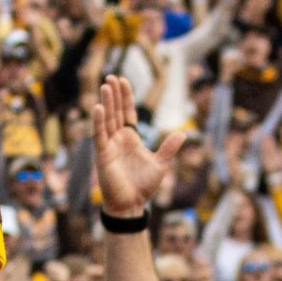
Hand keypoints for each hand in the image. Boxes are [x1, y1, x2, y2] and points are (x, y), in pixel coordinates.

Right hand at [93, 73, 182, 220]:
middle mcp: (118, 138)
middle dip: (114, 94)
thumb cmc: (143, 186)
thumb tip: (183, 133)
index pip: (127, 112)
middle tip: (111, 76)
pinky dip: (98, 121)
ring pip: (107, 119)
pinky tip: (98, 107)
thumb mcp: (161, 164)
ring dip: (106, 102)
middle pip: (116, 111)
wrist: (131, 204)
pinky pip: (99, 135)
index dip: (126, 97)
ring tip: (105, 85)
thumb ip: (169, 148)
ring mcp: (109, 145)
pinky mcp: (102, 154)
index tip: (123, 80)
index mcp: (131, 138)